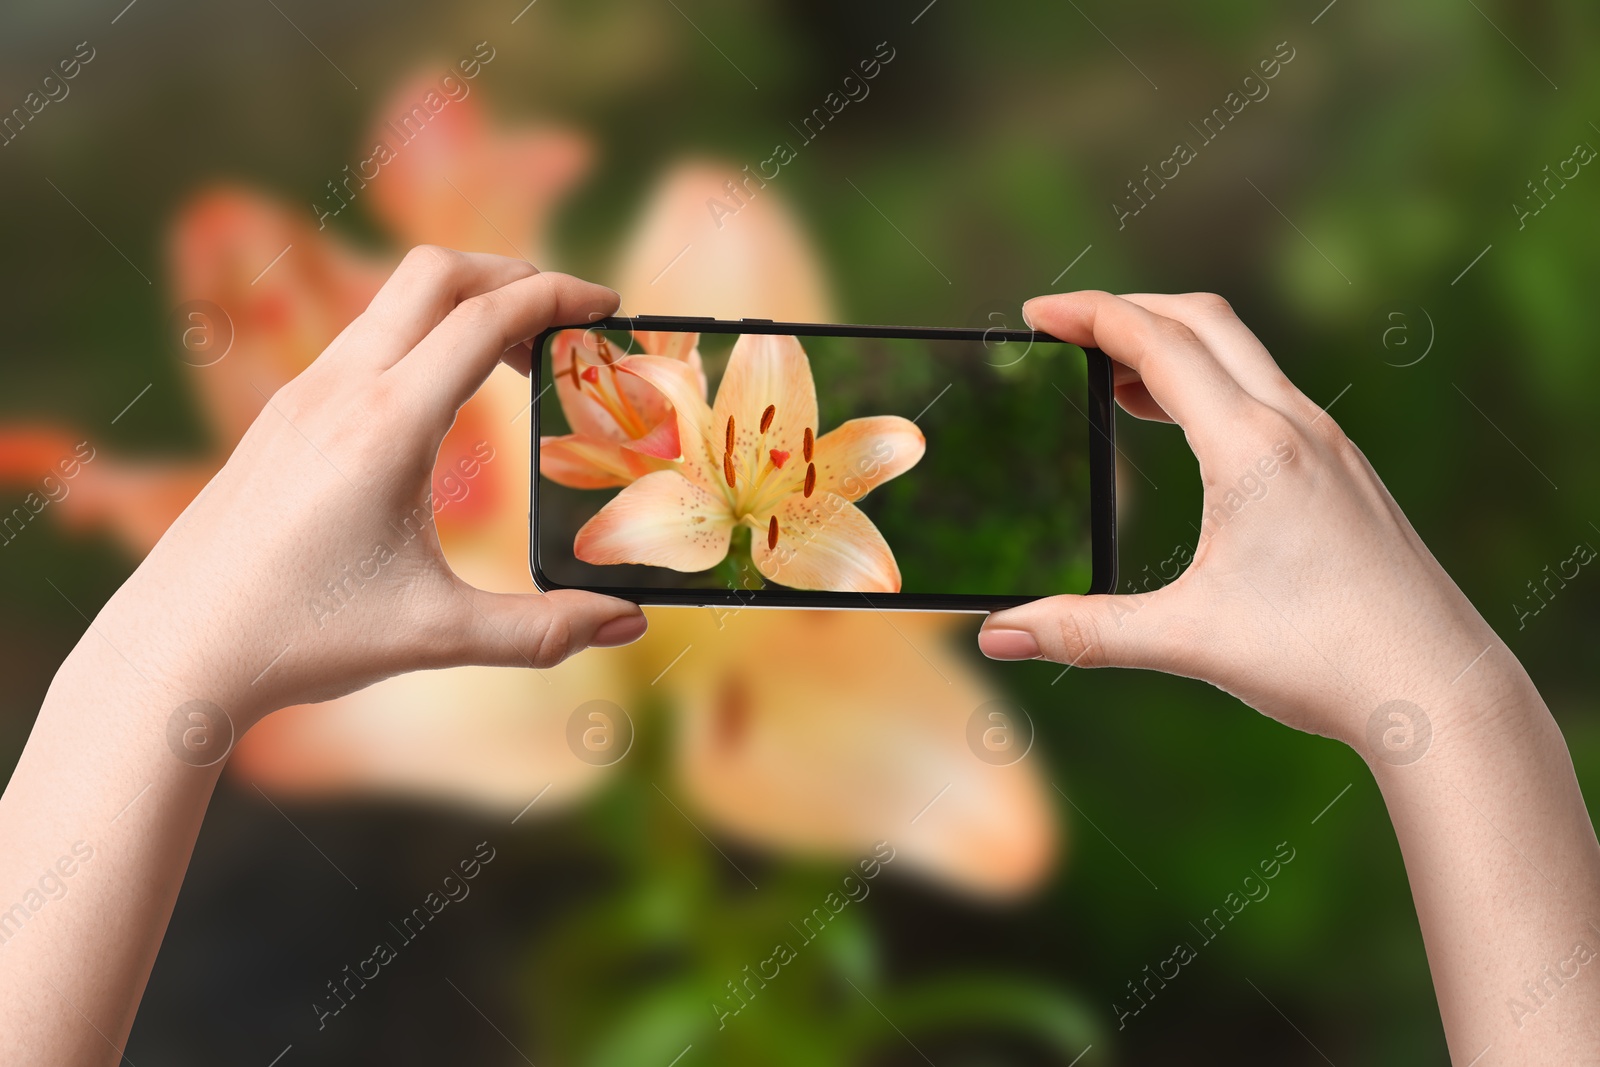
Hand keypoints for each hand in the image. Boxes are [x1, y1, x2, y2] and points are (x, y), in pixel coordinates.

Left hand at [90, 246, 647, 725]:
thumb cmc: (300, 638)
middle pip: (436, 273)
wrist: (174, 649)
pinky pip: (363, 339)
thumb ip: (543, 631)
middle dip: (513, 275)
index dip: (558, 297)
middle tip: (568, 319)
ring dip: (463, 305)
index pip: (485, 318)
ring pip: (393, 301)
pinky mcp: (280, 416)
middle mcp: (339, 391)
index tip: (608, 304)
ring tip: (517, 361)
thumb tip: (629, 626)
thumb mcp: (436, 635)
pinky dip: (421, 337)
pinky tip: (442, 400)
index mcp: (385, 427)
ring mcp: (301, 396)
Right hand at [977, 290, 1514, 751]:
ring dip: (1173, 348)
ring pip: (1243, 356)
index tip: (1036, 313)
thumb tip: (995, 635)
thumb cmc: (1323, 658)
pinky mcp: (1345, 472)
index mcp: (1251, 448)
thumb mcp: (1185, 640)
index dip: (1089, 315)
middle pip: (1203, 321)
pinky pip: (1269, 395)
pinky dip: (1214, 386)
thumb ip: (1082, 632)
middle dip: (1127, 310)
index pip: (1157, 343)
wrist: (1440, 688)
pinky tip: (1191, 433)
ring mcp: (1329, 445)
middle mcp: (1296, 426)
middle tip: (1066, 331)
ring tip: (1112, 381)